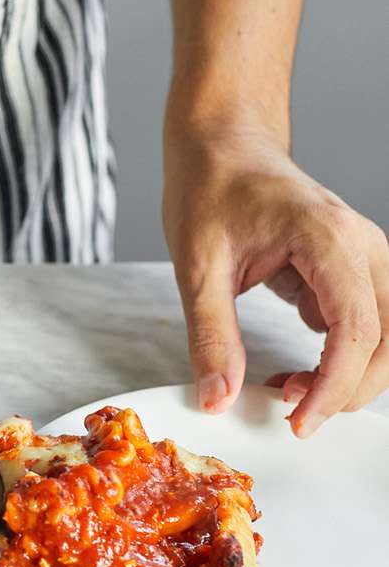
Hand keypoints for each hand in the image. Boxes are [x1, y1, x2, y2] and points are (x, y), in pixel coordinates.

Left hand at [163, 121, 388, 436]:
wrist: (222, 145)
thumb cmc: (210, 189)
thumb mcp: (196, 266)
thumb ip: (210, 335)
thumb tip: (217, 398)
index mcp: (330, 239)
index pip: (358, 329)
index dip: (335, 385)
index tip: (298, 421)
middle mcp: (363, 247)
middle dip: (349, 389)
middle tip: (290, 413)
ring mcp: (363, 258)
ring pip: (387, 336)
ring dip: (349, 376)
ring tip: (288, 389)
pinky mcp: (351, 271)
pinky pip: (364, 326)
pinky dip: (338, 359)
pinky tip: (290, 370)